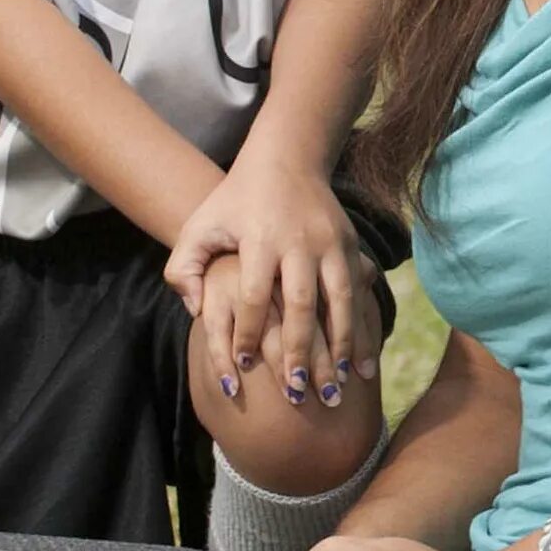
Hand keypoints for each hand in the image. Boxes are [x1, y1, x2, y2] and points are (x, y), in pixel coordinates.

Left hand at [168, 154, 377, 408]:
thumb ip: (184, 268)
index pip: (254, 294)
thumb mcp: (200, 225)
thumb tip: (196, 310)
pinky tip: (365, 362)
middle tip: (298, 393)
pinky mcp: (352, 245)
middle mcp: (302, 242)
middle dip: (300, 350)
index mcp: (262, 238)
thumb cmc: (235, 200)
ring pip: (342, 300)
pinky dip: (364, 328)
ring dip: (342, 346)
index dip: (246, 331)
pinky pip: (362, 293)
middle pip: (303, 303)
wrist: (287, 158)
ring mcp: (333, 242)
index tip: (241, 366)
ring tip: (340, 386)